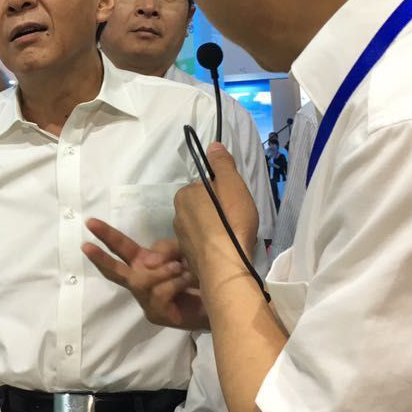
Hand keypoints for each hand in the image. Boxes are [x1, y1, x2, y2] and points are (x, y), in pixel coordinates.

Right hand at [82, 219, 208, 329]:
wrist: (222, 301)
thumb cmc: (201, 276)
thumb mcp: (182, 252)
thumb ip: (165, 250)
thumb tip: (148, 261)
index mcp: (144, 264)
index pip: (121, 247)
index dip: (106, 235)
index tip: (89, 222)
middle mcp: (140, 282)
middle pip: (115, 270)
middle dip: (100, 257)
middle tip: (86, 246)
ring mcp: (146, 300)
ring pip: (142, 279)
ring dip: (164, 270)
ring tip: (183, 269)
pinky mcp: (156, 314)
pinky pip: (159, 291)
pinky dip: (176, 282)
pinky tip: (189, 282)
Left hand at [174, 142, 258, 290]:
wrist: (225, 266)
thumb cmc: (230, 221)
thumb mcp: (232, 185)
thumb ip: (222, 164)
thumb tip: (212, 145)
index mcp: (184, 196)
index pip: (204, 187)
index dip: (221, 193)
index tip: (233, 203)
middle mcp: (177, 215)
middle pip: (202, 207)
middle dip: (216, 211)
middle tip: (235, 220)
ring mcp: (181, 239)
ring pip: (202, 226)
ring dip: (214, 229)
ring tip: (232, 236)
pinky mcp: (188, 257)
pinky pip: (202, 244)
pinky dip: (212, 245)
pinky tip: (226, 250)